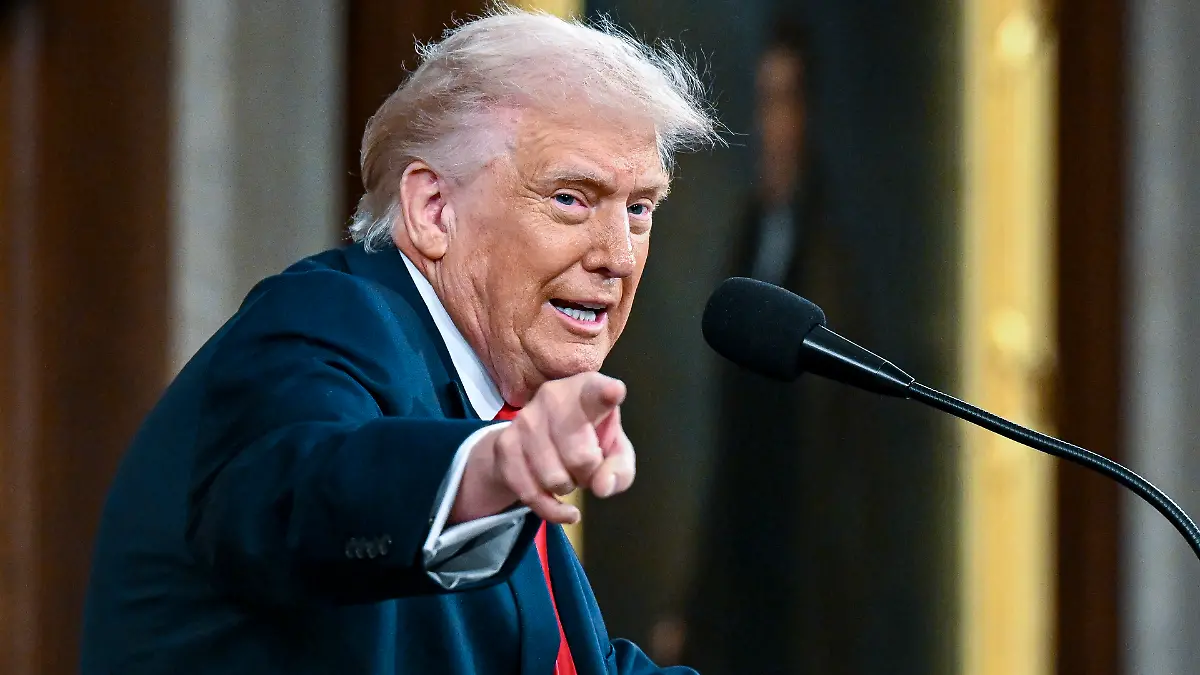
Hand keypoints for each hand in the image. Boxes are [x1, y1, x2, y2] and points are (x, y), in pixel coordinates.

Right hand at [451, 372, 635, 523]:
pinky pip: (531, 494)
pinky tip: (564, 509)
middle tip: (587, 466)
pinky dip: (552, 510)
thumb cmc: (587, 440)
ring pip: (554, 479)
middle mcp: (552, 397)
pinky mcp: (504, 445)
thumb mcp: (615, 453)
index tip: (615, 392)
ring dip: (568, 487)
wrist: (534, 441)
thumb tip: (602, 487)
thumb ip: (620, 469)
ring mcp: (524, 419)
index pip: (596, 392)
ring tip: (568, 472)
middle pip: (580, 457)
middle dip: (589, 474)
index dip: (607, 394)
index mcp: (587, 390)